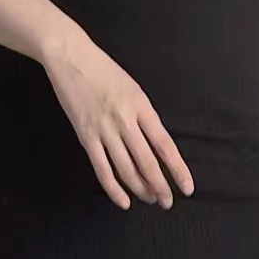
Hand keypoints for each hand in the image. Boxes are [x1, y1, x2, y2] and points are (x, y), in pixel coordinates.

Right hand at [44, 27, 193, 210]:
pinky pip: (102, 169)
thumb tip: (155, 145)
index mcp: (141, 105)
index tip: (187, 187)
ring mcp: (104, 129)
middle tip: (167, 202)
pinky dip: (114, 189)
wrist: (71, 57)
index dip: (178, 169)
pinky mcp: (86, 136)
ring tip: (150, 199)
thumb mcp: (133, 88)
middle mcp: (125, 120)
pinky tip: (123, 201)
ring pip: (126, 169)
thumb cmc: (104, 70)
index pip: (165, 145)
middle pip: (147, 162)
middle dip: (160, 186)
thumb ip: (144, 116)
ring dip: (140, 189)